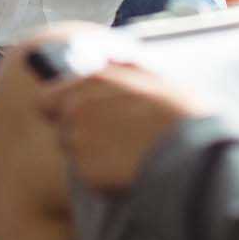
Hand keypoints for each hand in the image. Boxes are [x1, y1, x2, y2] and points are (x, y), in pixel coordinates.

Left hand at [38, 63, 210, 191]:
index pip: (47, 99)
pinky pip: (88, 177)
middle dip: (81, 136)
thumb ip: (123, 71)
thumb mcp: (154, 79)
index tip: (76, 118)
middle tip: (114, 141)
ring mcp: (79, 140)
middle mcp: (76, 108)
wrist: (191, 154)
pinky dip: (103, 179)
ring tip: (127, 156)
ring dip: (93, 157)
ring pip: (76, 154)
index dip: (61, 110)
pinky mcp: (85, 171)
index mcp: (92, 81)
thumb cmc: (181, 115)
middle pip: (63, 129)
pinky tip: (129, 172)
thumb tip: (109, 60)